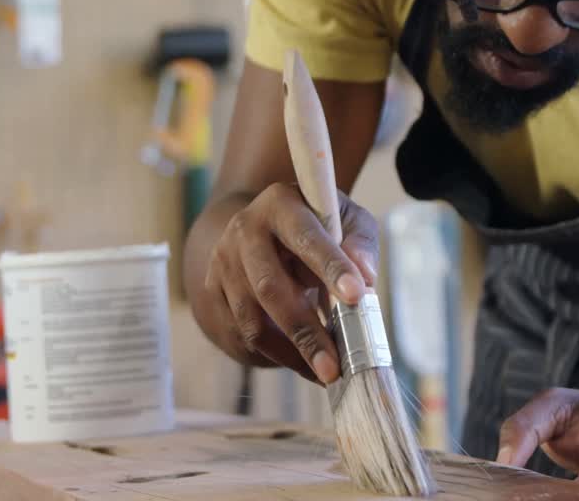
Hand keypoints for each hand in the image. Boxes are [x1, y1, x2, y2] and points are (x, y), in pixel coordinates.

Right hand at [194, 183, 378, 384]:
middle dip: (306, 331)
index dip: (331, 266)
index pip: (306, 236)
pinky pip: (241, 335)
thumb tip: (365, 277)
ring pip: (252, 320)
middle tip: (334, 367)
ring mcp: (223, 263)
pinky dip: (275, 356)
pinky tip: (303, 364)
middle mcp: (244, 230)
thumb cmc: (316, 227)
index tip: (356, 296)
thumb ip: (360, 243)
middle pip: (271, 287)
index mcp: (281, 204)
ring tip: (323, 374)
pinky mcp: (213, 292)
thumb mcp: (345, 220)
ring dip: (290, 353)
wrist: (259, 229)